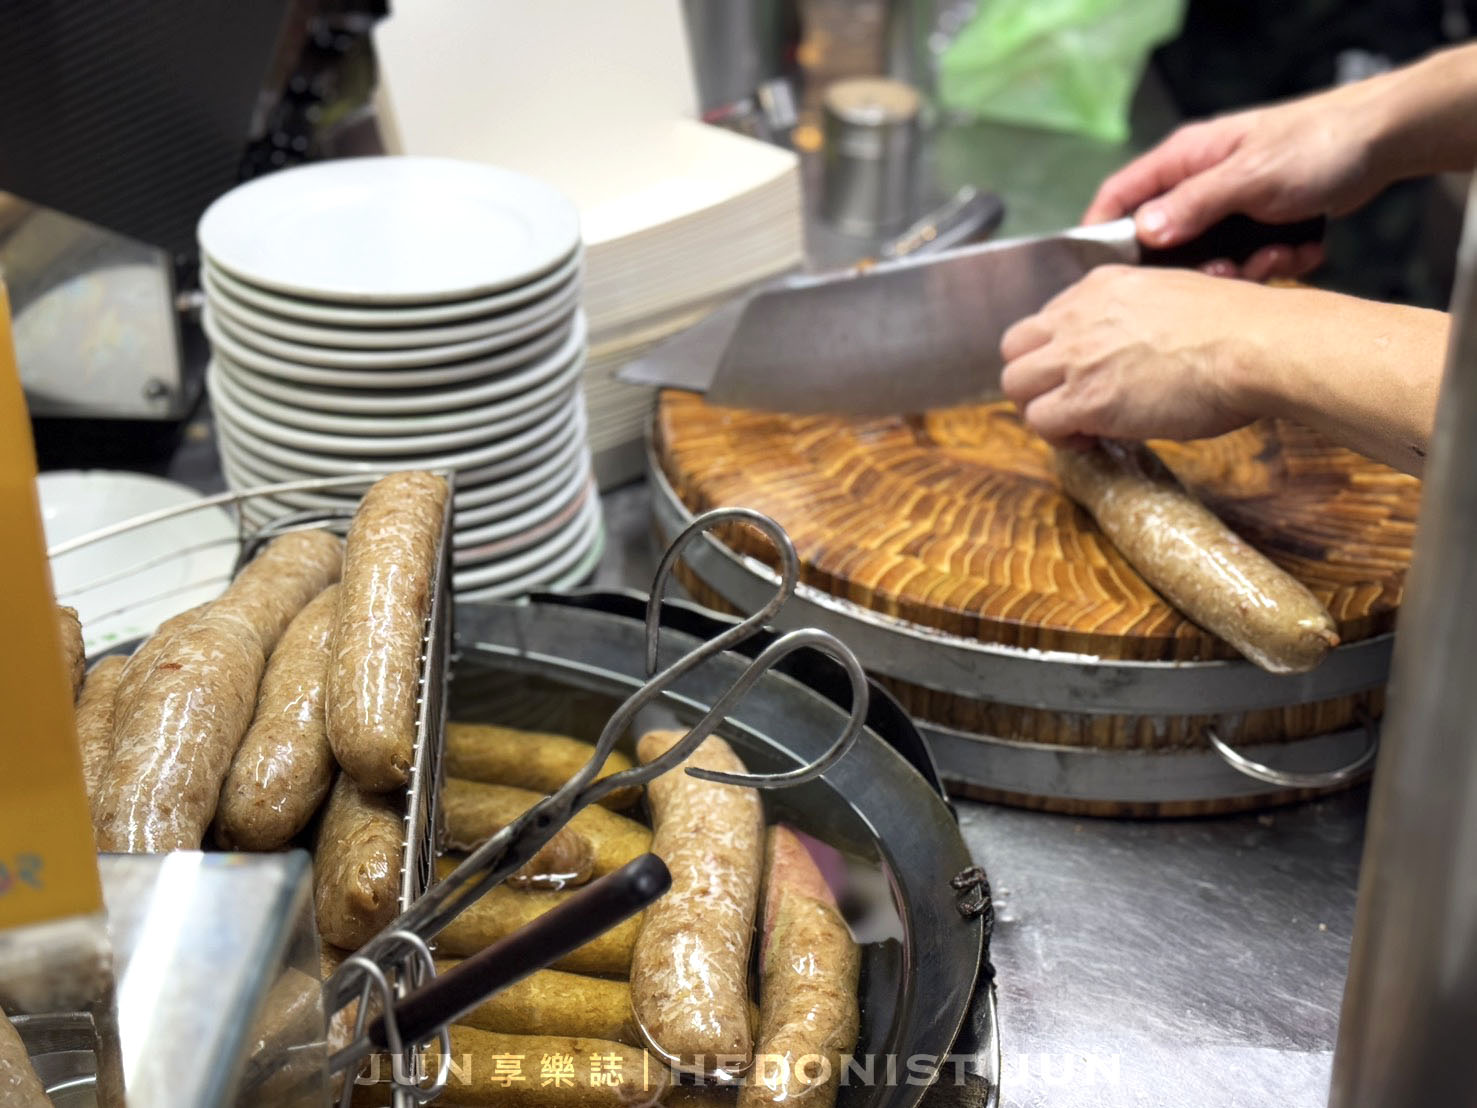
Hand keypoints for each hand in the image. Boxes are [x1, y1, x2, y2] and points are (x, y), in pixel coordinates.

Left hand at [1000, 266, 1265, 445]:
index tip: (1079, 374)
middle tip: (1065, 402)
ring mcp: (1078, 356)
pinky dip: (1058, 437)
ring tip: (1077, 425)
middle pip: (1014, 349)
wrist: (1257, 345)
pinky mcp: (1086, 398)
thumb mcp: (1172, 297)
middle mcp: (1080, 315)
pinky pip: (1040, 421)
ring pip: (1015, 385)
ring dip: (1040, 409)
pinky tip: (1089, 439)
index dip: (1054, 354)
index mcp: (1101, 285)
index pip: (1045, 320)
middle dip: (1033, 380)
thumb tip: (1129, 351)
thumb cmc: (1238, 328)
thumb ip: (1134, 318)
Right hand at [1082, 86, 1391, 279]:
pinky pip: (1248, 259)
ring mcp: (1229, 205)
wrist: (1382, 142)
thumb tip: (1143, 232)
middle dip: (1195, 266)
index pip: (1121, 194)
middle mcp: (1199, 183)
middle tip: (1224, 273)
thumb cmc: (1314, 144)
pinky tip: (1299, 250)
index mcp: (1184, 160)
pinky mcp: (1259, 224)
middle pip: (1166, 239)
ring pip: (1210, 256)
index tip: (1093, 272)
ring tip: (1274, 259)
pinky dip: (1273, 263)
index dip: (1100, 230)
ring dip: (1242, 269)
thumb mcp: (1248, 176)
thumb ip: (1193, 205)